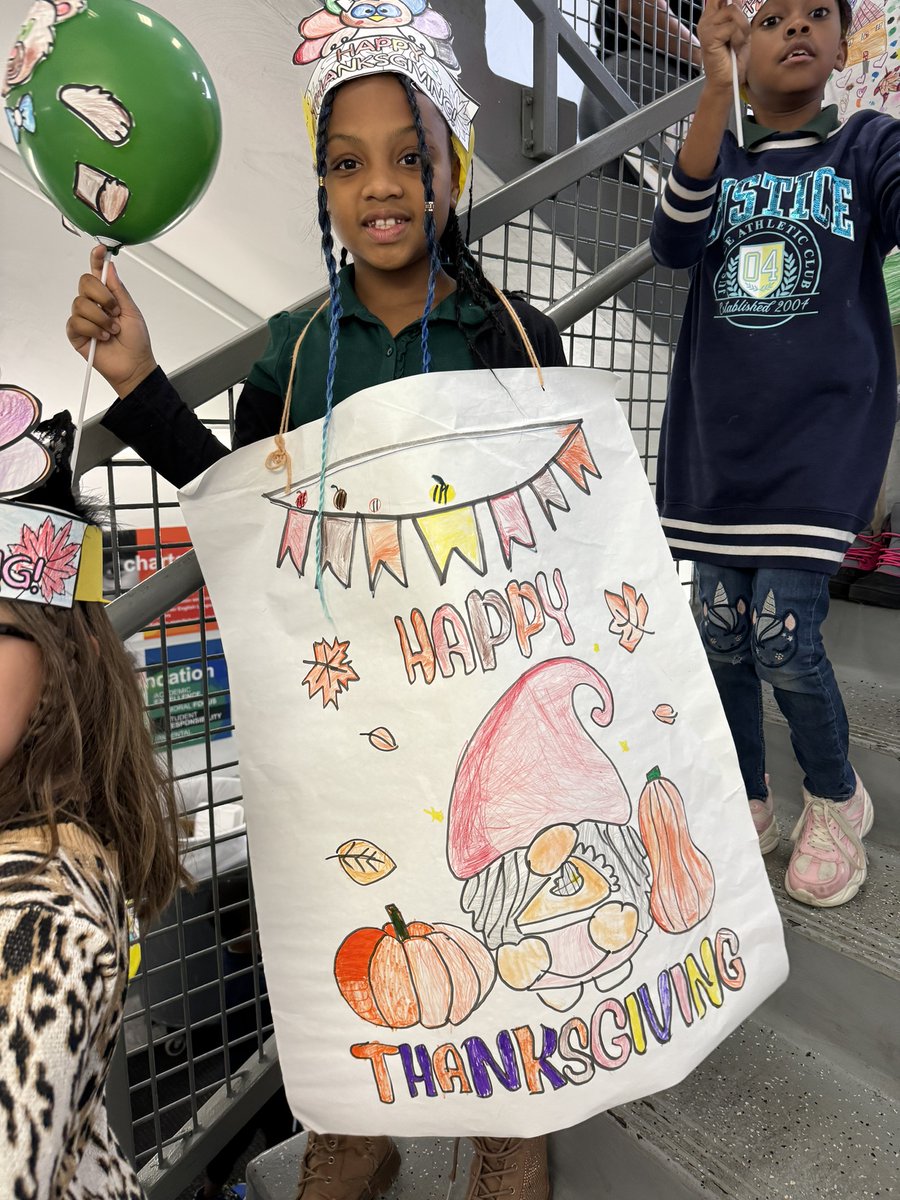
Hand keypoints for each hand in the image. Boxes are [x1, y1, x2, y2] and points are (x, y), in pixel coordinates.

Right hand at [66, 245, 157, 397]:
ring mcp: (83, 318)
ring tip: (112, 330)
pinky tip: (102, 338)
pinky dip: (93, 330)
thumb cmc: (136, 342)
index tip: (101, 249)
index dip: (96, 259)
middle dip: (102, 296)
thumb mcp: (131, 311)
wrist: (134, 366)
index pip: (97, 272)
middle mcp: (93, 304)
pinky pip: (76, 321)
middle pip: (84, 282)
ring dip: (101, 318)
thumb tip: (109, 267)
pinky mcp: (75, 333)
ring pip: (80, 303)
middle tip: (115, 312)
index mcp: (107, 296)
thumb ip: (118, 289)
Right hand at [697, 0, 749, 92]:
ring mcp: (706, 28)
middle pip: (729, 1)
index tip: (736, 1)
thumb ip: (737, 13)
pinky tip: (733, 47)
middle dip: (740, 16)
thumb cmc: (733, 60)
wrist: (727, 82)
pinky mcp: (709, 37)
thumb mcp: (740, 30)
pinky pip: (732, 27)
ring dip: (741, 29)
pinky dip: (738, 38)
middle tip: (740, 33)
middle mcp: (706, 20)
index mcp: (712, 17)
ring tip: (736, 43)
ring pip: (733, 12)